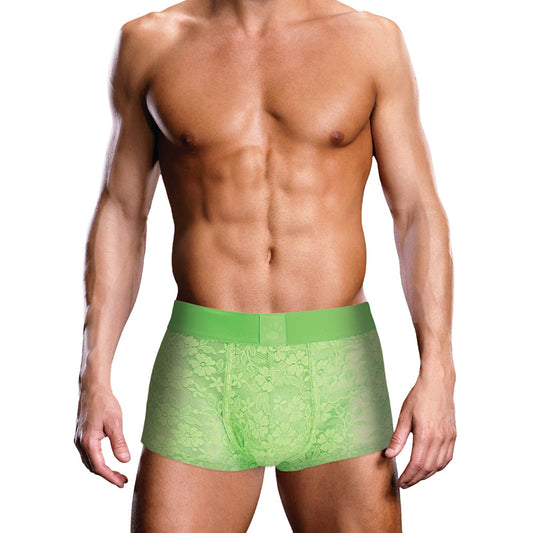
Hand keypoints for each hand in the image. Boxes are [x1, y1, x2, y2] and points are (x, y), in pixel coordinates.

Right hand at [74, 387, 130, 487]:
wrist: (92, 388)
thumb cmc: (104, 403)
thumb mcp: (115, 422)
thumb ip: (119, 443)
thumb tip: (125, 461)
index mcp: (88, 441)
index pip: (100, 467)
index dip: (111, 477)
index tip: (122, 483)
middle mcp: (80, 443)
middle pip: (93, 467)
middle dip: (108, 475)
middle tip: (123, 480)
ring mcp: (78, 439)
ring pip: (89, 462)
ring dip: (102, 470)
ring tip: (118, 473)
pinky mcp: (80, 435)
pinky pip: (88, 454)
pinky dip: (97, 461)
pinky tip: (107, 460)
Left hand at [384, 369, 455, 488]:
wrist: (438, 383)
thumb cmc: (419, 397)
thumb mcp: (404, 416)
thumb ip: (398, 438)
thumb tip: (389, 455)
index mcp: (426, 435)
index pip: (416, 464)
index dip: (408, 476)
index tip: (400, 482)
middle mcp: (440, 439)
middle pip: (428, 468)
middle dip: (415, 479)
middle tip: (405, 483)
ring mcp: (449, 438)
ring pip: (439, 465)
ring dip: (427, 475)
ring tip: (415, 478)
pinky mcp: (453, 435)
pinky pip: (447, 458)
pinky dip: (438, 467)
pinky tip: (430, 468)